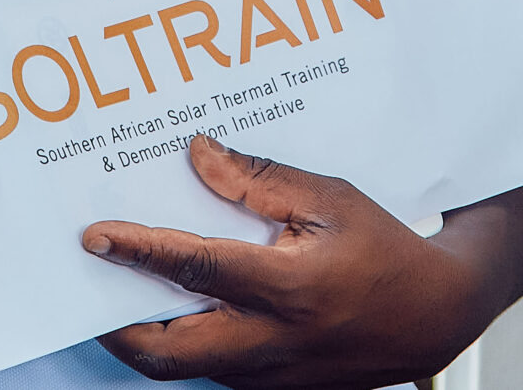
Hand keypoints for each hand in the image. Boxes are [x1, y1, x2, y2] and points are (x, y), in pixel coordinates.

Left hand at [83, 135, 488, 388]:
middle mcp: (269, 341)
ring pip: (183, 365)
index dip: (139, 251)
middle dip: (115, 325)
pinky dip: (183, 338)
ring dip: (146, 333)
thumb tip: (198, 155)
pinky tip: (177, 303)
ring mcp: (268, 374)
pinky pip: (210, 367)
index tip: (95, 236)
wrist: (434, 317)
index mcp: (287, 288)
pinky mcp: (270, 387)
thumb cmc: (386, 252)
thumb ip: (259, 180)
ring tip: (122, 288)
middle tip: (88, 283)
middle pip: (166, 351)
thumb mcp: (330, 199)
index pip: (195, 270)